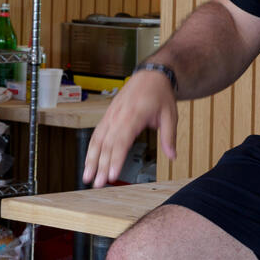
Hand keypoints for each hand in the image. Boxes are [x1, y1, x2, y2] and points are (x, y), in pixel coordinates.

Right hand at [82, 70, 177, 187]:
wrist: (150, 75)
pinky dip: (91, 149)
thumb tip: (173, 156)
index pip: (122, 141)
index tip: (112, 175)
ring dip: (90, 159)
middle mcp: (118, 116)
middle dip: (100, 166)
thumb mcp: (170, 114)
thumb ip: (169, 137)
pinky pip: (96, 134)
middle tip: (97, 184)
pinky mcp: (107, 116)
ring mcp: (111, 115)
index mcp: (134, 115)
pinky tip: (89, 162)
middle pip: (107, 144)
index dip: (115, 159)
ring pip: (97, 140)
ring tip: (87, 177)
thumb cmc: (160, 94)